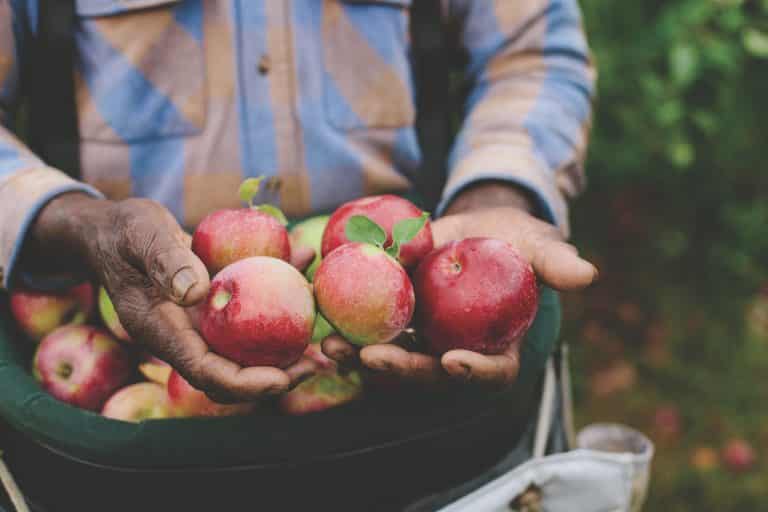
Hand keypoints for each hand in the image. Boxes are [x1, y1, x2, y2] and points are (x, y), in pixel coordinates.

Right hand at [29, 193, 316, 401]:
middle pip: (232, 373)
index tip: (281, 380)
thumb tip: (197, 292)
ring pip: (246, 348)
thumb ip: (165, 260)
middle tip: (316, 363)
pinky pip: (250, 310)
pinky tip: (304, 262)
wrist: (113, 232)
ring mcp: (201, 323)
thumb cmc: (122, 232)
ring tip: (323, 338)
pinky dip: (279, 294)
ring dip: (286, 346)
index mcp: (162, 331)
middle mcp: (185, 335)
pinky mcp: (215, 304)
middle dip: (275, 377)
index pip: (205, 372)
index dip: (245, 383)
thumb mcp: (139, 234)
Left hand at [323, 183, 597, 388]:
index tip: (453, 362)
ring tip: (330, 343)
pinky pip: (368, 331)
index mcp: (496, 345)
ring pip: (390, 358)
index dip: (475, 372)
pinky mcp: (392, 322)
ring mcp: (421, 340)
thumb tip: (587, 274)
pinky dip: (344, 327)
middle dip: (400, 370)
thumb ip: (554, 260)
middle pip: (428, 374)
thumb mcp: (534, 242)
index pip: (492, 370)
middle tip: (372, 357)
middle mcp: (455, 352)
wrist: (472, 228)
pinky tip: (319, 317)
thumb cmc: (511, 238)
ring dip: (359, 356)